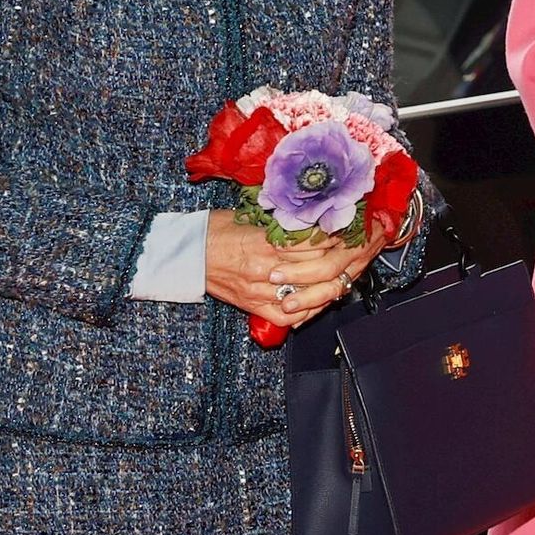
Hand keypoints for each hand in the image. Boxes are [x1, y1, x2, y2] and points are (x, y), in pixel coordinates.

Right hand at [204, 214, 359, 331]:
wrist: (186, 253)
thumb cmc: (214, 229)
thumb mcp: (249, 217)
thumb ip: (279, 223)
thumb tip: (308, 219)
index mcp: (264, 242)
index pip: (310, 244)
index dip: (331, 240)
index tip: (343, 233)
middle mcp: (264, 268)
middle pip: (313, 270)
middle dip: (334, 262)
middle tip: (348, 255)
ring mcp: (258, 290)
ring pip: (304, 296)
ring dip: (325, 288)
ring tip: (338, 279)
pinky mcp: (251, 306)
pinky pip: (286, 316)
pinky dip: (304, 313)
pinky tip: (316, 304)